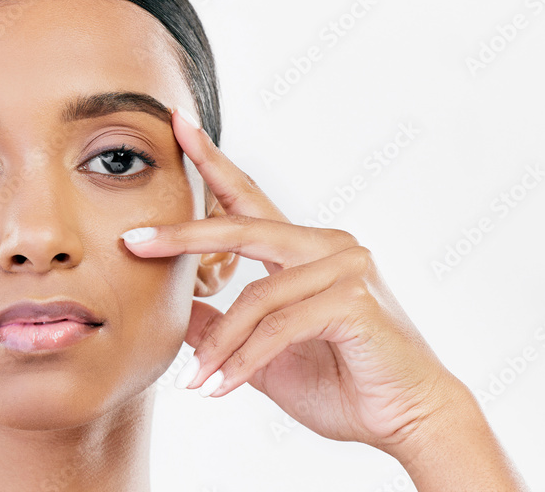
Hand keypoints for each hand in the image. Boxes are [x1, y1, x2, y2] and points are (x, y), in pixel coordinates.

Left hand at [119, 106, 466, 454]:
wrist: (410, 420)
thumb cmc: (347, 384)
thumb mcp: (267, 357)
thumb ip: (226, 330)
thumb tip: (179, 313)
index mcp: (307, 251)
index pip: (250, 198)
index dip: (212, 162)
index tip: (177, 125)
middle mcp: (329, 247)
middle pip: (243, 228)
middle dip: (184, 235)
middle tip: (134, 241)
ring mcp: (346, 269)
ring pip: (257, 295)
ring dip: (220, 346)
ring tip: (196, 382)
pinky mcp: (353, 301)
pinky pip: (279, 326)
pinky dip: (244, 360)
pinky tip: (221, 388)